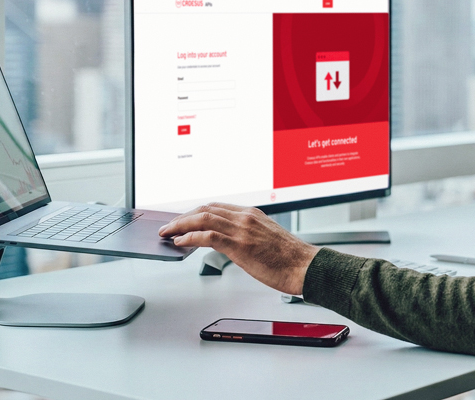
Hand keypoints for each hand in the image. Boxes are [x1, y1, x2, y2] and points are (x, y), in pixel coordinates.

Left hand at [158, 203, 319, 294]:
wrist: (305, 267)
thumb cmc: (290, 258)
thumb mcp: (267, 239)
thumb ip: (248, 236)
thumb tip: (230, 244)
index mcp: (253, 214)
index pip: (217, 207)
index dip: (196, 212)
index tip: (184, 219)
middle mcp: (246, 217)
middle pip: (206, 209)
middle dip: (184, 217)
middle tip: (170, 226)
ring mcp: (242, 229)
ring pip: (203, 218)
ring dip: (181, 225)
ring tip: (169, 233)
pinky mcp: (240, 245)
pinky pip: (208, 236)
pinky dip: (190, 237)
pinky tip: (181, 243)